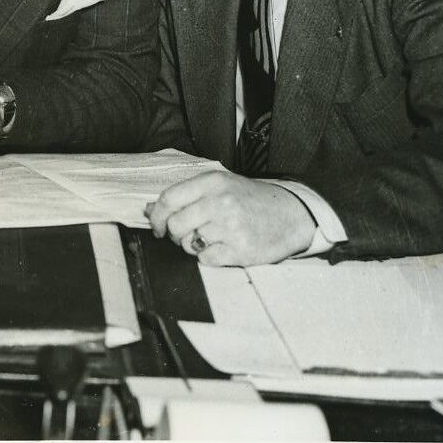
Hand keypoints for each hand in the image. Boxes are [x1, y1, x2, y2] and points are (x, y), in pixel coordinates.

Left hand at [149, 172, 314, 265]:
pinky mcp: (241, 250)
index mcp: (213, 182)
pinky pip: (206, 259)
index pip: (169, 199)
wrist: (292, 214)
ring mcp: (232, 227)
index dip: (157, 216)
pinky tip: (223, 247)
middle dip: (175, 234)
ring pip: (189, 244)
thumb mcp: (221, 186)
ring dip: (193, 245)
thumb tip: (150, 210)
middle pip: (176, 225)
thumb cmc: (252, 200)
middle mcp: (221, 202)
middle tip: (186, 234)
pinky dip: (209, 257)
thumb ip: (186, 195)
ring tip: (210, 238)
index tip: (158, 226)